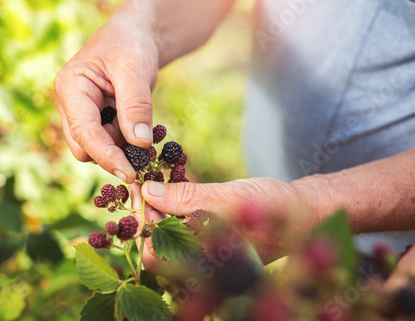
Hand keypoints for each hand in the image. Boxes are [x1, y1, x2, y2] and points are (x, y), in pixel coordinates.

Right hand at [54, 18, 158, 182]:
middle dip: (113, 152)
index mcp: (70, 87)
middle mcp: (70, 105)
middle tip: (144, 147)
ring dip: (122, 147)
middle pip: (85, 148)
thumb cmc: (130, 44)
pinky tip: (140, 129)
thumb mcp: (135, 68)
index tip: (130, 174)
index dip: (106, 156)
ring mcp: (82, 115)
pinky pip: (109, 143)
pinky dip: (126, 144)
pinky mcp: (96, 122)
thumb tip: (140, 144)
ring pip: (97, 149)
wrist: (134, 36)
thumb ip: (136, 105)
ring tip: (142, 124)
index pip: (84, 132)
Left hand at [131, 178, 318, 267]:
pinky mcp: (213, 240)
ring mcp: (207, 254)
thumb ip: (189, 198)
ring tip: (157, 181)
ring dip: (159, 210)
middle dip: (148, 214)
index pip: (154, 254)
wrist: (306, 211)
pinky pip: (183, 228)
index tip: (139, 190)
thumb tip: (149, 191)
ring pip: (168, 235)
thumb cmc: (275, 207)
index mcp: (206, 264)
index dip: (143, 223)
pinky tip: (174, 187)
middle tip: (145, 183)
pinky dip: (175, 209)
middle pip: (157, 245)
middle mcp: (203, 265)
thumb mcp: (229, 198)